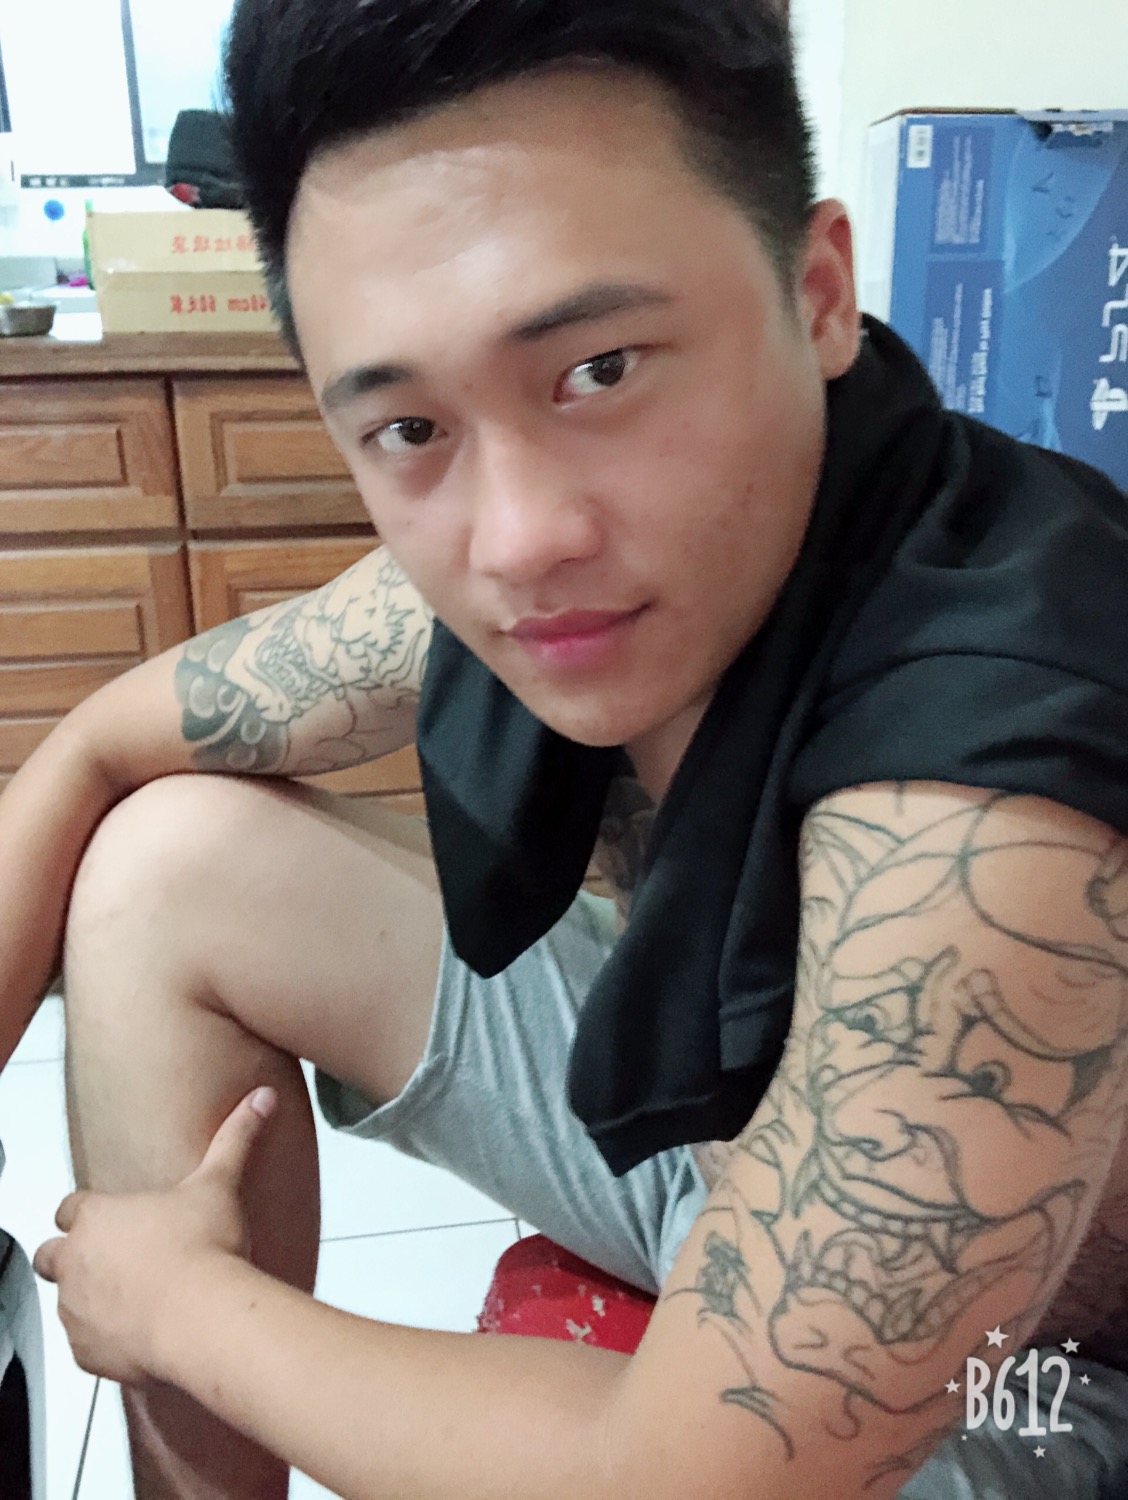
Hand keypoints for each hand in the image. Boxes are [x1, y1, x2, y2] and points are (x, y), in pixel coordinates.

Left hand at [33, 1086, 276, 1384]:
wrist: (202, 1319)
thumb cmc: (205, 1251)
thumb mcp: (221, 1184)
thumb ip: (236, 1137)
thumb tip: (262, 1097)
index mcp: (96, 1217)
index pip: (70, 1208)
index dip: (90, 1213)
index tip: (116, 1221)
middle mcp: (74, 1261)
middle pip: (49, 1255)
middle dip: (73, 1257)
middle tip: (118, 1261)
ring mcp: (75, 1310)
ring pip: (66, 1302)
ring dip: (91, 1299)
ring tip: (138, 1299)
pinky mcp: (86, 1352)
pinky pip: (85, 1345)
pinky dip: (105, 1340)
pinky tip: (143, 1332)